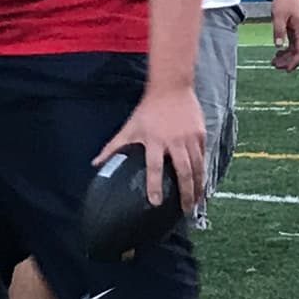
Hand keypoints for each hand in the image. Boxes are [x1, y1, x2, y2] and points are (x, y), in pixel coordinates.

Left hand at [93, 86, 205, 212]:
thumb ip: (113, 147)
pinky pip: (203, 156)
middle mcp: (175, 141)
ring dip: (198, 186)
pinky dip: (203, 171)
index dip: (155, 185)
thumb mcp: (130, 127)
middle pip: (184, 172)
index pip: (154, 167)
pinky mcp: (201, 134)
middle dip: (186, 193)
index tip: (155, 202)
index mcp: (155, 140)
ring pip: (198, 167)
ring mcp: (191, 137)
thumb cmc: (148, 110)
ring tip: (196, 201)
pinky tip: (202, 182)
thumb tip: (95, 164)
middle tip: (186, 211)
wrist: (171, 87)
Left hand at [271, 0, 298, 70]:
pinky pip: (293, 44)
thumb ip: (279, 31)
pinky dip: (286, 50)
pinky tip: (277, 53)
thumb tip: (278, 46)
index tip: (287, 69)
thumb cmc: (285, 1)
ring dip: (286, 56)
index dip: (295, 61)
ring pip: (296, 49)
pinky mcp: (296, 29)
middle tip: (275, 66)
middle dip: (288, 61)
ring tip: (273, 62)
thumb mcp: (278, 16)